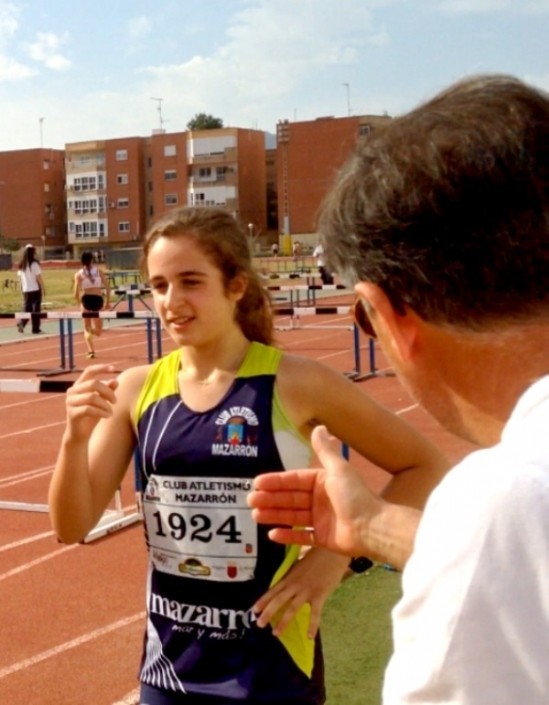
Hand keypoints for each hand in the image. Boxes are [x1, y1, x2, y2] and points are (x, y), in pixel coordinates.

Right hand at [64, 365, 118, 441]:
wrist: (80, 434)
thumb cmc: (92, 415)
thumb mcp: (102, 401)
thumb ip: (107, 391)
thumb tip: (115, 381)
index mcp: (79, 385)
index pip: (89, 371)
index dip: (101, 368)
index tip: (114, 368)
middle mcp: (72, 391)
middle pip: (93, 383)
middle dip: (108, 391)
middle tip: (115, 401)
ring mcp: (70, 402)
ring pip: (92, 397)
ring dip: (105, 404)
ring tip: (111, 411)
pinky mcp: (71, 413)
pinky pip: (89, 409)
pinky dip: (101, 412)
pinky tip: (107, 416)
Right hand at [248, 425, 381, 556]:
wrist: (373, 527)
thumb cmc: (355, 496)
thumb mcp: (338, 469)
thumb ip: (325, 450)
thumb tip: (319, 426)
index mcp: (322, 481)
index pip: (294, 480)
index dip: (276, 481)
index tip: (257, 482)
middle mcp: (319, 499)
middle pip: (290, 498)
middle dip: (270, 499)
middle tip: (250, 500)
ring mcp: (320, 519)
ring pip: (292, 516)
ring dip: (274, 515)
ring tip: (255, 515)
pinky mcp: (322, 538)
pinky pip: (301, 536)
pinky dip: (287, 535)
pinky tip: (272, 534)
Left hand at [252, 547, 347, 637]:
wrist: (332, 550)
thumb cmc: (317, 553)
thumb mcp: (301, 562)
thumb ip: (294, 572)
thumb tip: (288, 579)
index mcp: (290, 576)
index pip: (273, 590)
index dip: (263, 600)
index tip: (254, 610)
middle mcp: (295, 584)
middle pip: (278, 600)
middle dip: (268, 613)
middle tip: (259, 624)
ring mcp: (307, 591)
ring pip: (292, 609)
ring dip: (283, 622)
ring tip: (276, 633)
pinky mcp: (319, 595)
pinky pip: (315, 613)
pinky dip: (312, 626)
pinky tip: (309, 637)